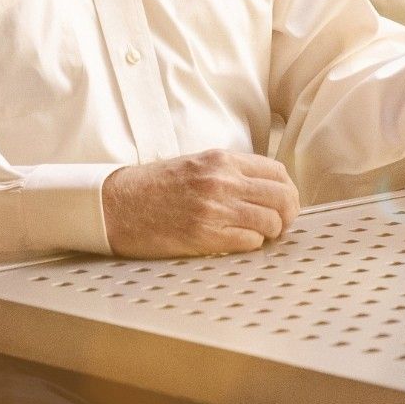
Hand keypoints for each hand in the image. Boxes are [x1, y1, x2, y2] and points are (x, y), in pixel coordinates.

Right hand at [102, 149, 299, 257]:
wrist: (116, 205)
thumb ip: (231, 172)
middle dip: (289, 213)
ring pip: (271, 221)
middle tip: (282, 223)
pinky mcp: (205, 235)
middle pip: (282, 197)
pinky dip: (252, 244)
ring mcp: (215, 208)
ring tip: (262, 235)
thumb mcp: (196, 164)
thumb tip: (266, 189)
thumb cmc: (153, 187)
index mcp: (222, 160)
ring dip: (272, 231)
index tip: (285, 202)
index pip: (277, 172)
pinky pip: (250, 241)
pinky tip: (241, 242)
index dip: (288, 190)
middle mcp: (223, 181)